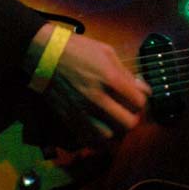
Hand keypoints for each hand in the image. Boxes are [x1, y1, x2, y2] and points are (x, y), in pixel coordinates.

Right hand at [27, 23, 150, 142]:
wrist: (46, 54)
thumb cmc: (79, 49)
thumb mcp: (107, 52)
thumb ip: (126, 73)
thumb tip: (142, 89)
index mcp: (109, 78)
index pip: (138, 102)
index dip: (142, 100)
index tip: (137, 96)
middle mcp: (97, 98)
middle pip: (128, 124)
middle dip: (133, 118)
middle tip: (129, 111)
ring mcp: (82, 110)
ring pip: (109, 136)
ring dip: (116, 131)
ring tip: (115, 122)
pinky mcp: (69, 118)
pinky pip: (88, 139)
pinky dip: (98, 140)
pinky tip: (101, 131)